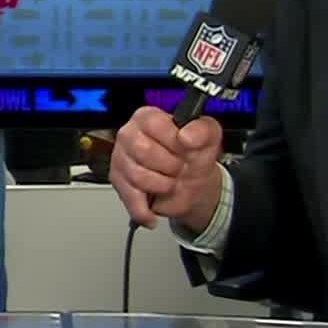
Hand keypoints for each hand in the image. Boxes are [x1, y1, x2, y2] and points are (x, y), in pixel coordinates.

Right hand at [109, 106, 223, 229]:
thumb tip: (187, 136)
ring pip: (138, 176)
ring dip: (163, 185)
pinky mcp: (119, 182)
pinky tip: (155, 208)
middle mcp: (129, 135)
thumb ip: (202, 130)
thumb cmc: (194, 157)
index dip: (174, 141)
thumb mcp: (209, 138)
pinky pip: (130, 199)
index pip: (154, 124)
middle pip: (143, 151)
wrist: (193, 185)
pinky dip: (146, 210)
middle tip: (178, 166)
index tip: (185, 148)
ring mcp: (121, 159)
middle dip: (169, 165)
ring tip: (170, 180)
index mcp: (147, 117)